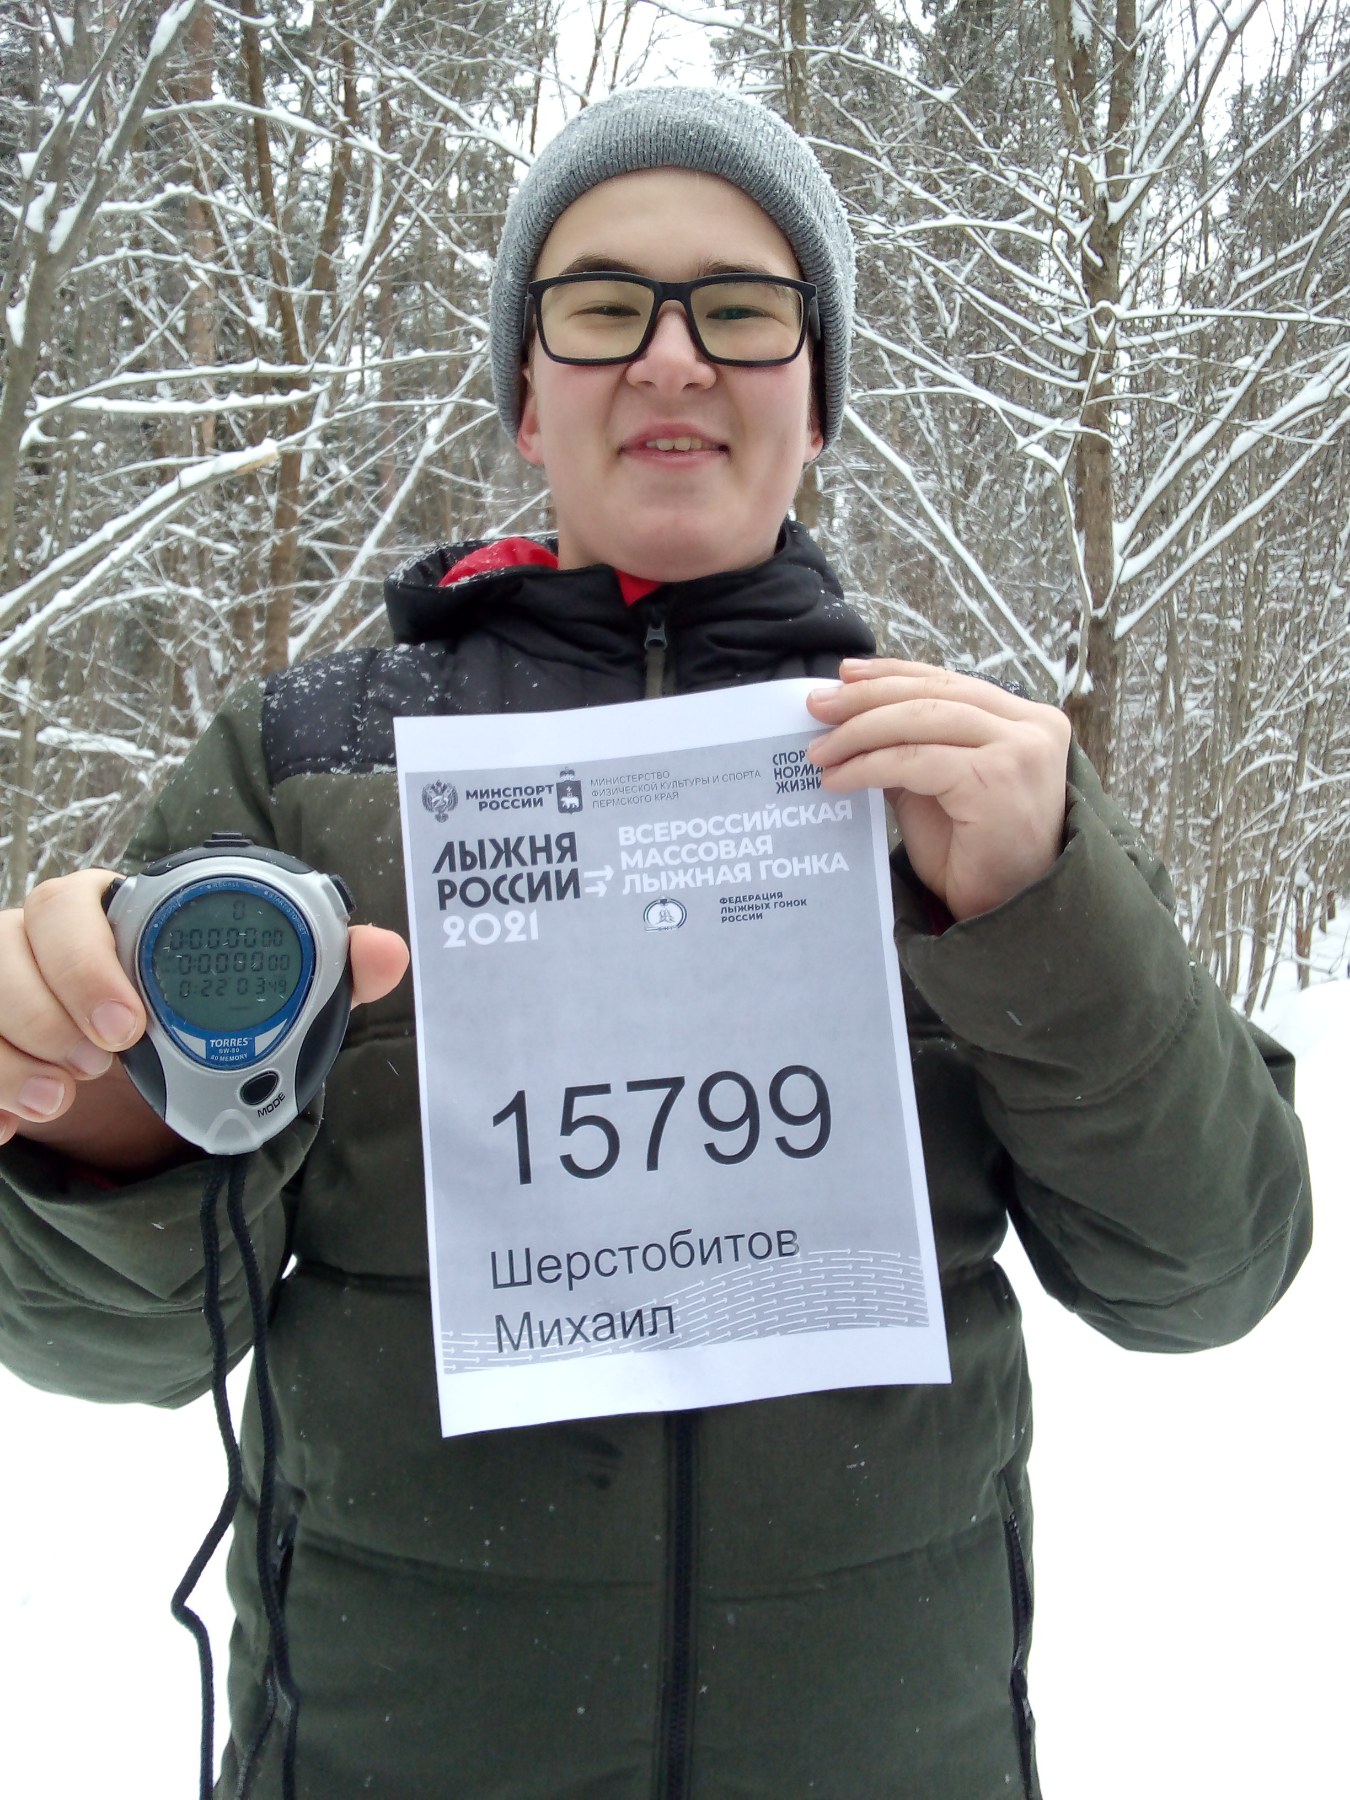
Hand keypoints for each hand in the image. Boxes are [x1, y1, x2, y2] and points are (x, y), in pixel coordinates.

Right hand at [0, 869, 408, 1173]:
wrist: (134, 1076)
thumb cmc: (192, 1014)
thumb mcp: (259, 996)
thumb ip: (324, 970)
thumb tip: (386, 952)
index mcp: (102, 913)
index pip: (67, 902)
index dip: (86, 958)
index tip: (128, 1023)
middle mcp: (35, 943)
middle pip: (6, 948)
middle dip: (49, 1013)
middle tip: (102, 1065)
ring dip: (16, 1059)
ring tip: (64, 1100)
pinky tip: (16, 1124)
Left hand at [806, 659, 1071, 921]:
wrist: (1005, 914)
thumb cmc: (975, 856)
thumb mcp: (938, 787)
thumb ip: (911, 747)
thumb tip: (850, 717)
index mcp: (1025, 720)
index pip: (949, 683)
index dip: (893, 674)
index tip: (846, 675)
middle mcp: (1031, 727)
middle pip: (932, 695)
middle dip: (867, 698)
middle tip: (817, 706)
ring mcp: (1019, 750)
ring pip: (921, 720)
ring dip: (860, 731)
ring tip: (820, 750)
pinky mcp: (997, 779)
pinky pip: (916, 760)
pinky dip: (869, 765)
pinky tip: (838, 778)